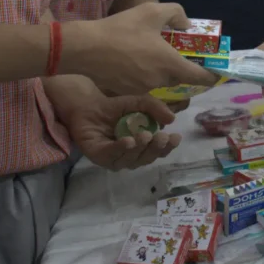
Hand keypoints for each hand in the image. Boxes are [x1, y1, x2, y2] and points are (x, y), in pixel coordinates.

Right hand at [61, 3, 216, 95]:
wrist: (85, 49)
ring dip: (160, 69)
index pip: (200, 77)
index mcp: (171, 66)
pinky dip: (143, 72)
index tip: (215, 69)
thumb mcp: (152, 11)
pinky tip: (131, 57)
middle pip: (178, 77)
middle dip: (180, 65)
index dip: (210, 74)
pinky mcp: (126, 91)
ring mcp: (142, 89)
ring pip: (160, 79)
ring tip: (149, 50)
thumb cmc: (122, 29)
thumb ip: (176, 13)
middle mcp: (160, 82)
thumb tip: (186, 24)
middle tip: (175, 50)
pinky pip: (142, 82)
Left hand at [65, 91, 181, 170]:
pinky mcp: (98, 156)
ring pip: (130, 160)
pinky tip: (128, 141)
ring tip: (144, 135)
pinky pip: (111, 156)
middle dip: (155, 149)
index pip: (157, 152)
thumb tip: (171, 119)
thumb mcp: (138, 103)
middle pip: (145, 159)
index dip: (167, 147)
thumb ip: (154, 107)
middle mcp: (129, 156)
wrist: (88, 106)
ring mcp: (113, 158)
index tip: (176, 137)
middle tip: (160, 137)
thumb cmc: (114, 108)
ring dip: (139, 149)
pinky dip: (120, 149)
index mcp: (141, 147)